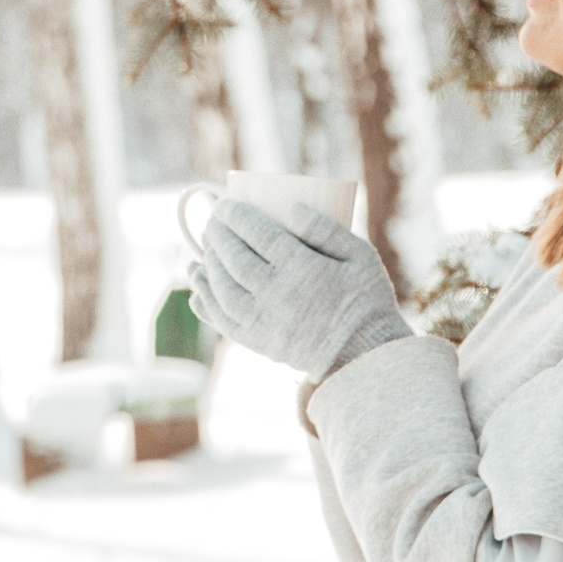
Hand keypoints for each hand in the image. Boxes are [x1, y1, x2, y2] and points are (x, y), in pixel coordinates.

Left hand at [187, 198, 412, 381]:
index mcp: (304, 270)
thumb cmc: (365, 300)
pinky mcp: (259, 343)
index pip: (259, 235)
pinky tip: (197, 287)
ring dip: (208, 267)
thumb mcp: (361, 256)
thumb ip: (327, 230)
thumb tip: (291, 207)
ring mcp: (265, 322)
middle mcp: (278, 295)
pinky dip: (206, 302)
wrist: (364, 356)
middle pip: (235, 260)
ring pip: (223, 290)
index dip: (237, 217)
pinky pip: (223, 321)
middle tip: (212, 221)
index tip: (225, 205)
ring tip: (203, 250)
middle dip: (218, 237)